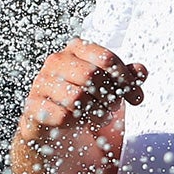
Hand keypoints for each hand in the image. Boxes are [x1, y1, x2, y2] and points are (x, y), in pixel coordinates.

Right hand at [17, 40, 146, 145]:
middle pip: (92, 76)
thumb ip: (126, 78)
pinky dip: (77, 123)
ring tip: (100, 117)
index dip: (126, 80)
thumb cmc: (86, 100)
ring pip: (77, 98)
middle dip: (110, 97)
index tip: (135, 97)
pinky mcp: (33, 106)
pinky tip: (80, 123)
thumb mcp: (110, 87)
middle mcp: (56, 61)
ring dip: (96, 113)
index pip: (106, 58)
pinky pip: (62, 116)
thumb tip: (140, 71)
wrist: (54, 125)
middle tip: (114, 108)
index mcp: (76, 49)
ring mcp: (41, 83)